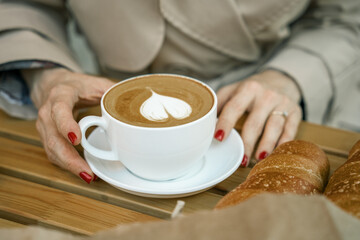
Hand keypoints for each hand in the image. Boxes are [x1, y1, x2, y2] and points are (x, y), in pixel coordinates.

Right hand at [22, 68, 114, 182]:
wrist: (54, 85)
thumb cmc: (78, 86)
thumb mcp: (96, 83)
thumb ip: (113, 91)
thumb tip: (137, 100)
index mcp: (61, 95)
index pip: (60, 110)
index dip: (66, 125)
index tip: (77, 139)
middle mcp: (48, 111)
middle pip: (53, 138)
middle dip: (69, 158)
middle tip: (87, 172)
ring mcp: (45, 126)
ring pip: (52, 150)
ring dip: (69, 166)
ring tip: (89, 176)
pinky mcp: (47, 137)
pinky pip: (54, 154)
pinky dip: (68, 165)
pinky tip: (83, 171)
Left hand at [215, 69, 301, 166]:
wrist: (281, 79)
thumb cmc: (251, 89)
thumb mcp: (234, 90)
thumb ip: (219, 104)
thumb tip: (204, 124)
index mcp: (248, 88)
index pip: (234, 107)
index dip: (226, 123)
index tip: (218, 138)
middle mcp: (266, 95)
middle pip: (255, 122)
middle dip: (247, 143)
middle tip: (240, 160)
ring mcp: (283, 103)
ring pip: (274, 127)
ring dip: (266, 145)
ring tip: (257, 159)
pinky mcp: (296, 112)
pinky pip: (290, 130)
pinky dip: (283, 144)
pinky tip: (275, 154)